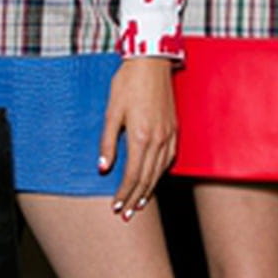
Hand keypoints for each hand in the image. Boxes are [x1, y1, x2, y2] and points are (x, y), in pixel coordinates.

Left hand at [99, 57, 177, 218]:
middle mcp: (158, 139)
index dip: (124, 194)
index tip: (116, 207)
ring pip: (159, 171)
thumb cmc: (128, 83)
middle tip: (126, 215)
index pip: (132, 175)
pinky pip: (169, 158)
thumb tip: (103, 168)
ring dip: (149, 190)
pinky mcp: (174, 129)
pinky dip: (160, 173)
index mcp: (141, 137)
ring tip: (140, 204)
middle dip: (136, 199)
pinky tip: (155, 179)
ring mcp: (169, 134)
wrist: (151, 62)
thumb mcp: (111, 112)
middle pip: (147, 178)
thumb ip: (108, 142)